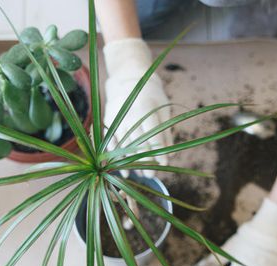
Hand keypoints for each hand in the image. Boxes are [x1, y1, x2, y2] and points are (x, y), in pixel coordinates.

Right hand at [103, 38, 171, 176]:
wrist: (128, 78)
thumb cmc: (151, 96)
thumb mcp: (163, 110)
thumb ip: (166, 132)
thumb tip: (169, 155)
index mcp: (147, 109)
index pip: (154, 135)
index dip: (160, 152)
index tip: (164, 164)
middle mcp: (130, 114)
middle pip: (138, 143)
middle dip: (145, 162)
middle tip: (151, 175)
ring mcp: (116, 118)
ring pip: (123, 145)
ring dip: (131, 162)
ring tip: (140, 175)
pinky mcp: (107, 122)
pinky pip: (111, 143)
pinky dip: (116, 158)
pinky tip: (123, 170)